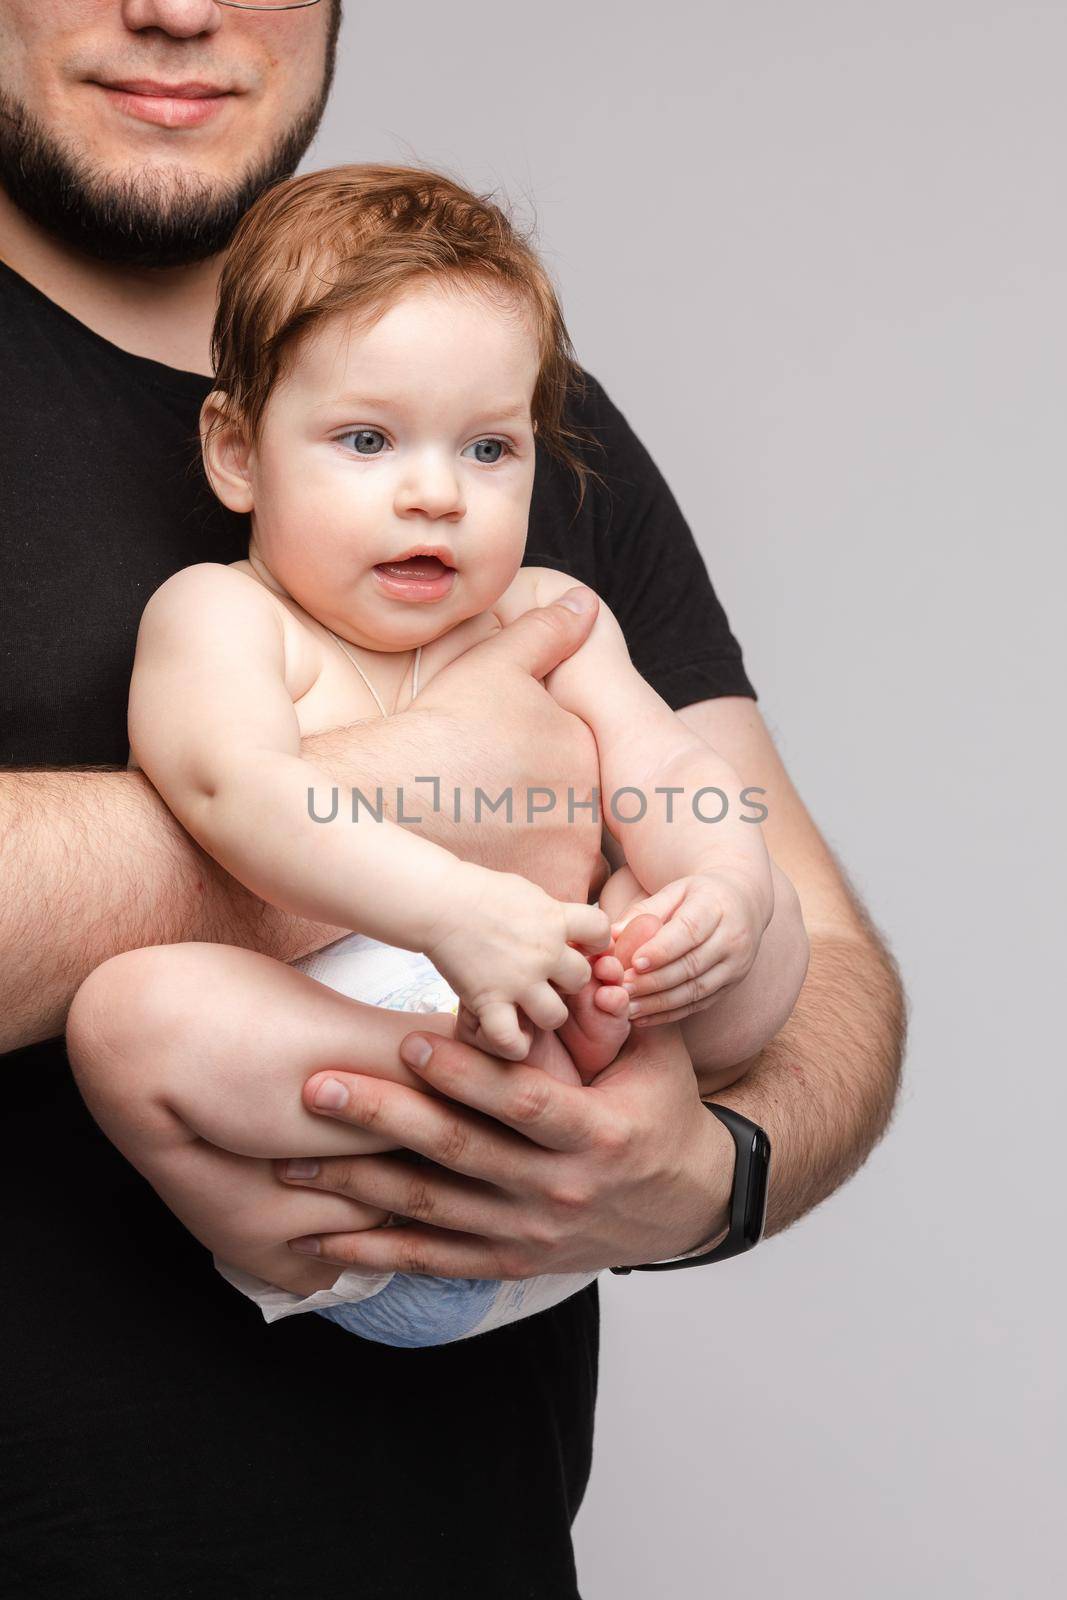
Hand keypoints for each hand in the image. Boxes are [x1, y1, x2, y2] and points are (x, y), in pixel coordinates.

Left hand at [278, 1022, 734, 1278]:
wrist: (691, 1206)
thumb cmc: (664, 1111)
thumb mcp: (657, 1057)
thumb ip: (617, 1011)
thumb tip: (590, 955)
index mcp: (597, 1134)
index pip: (521, 1102)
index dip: (464, 1075)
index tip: (406, 1041)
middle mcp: (559, 1190)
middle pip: (458, 1153)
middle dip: (381, 1119)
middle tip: (315, 1089)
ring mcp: (530, 1234)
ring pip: (433, 1211)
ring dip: (359, 1186)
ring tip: (291, 1164)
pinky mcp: (511, 1262)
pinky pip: (434, 1262)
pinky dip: (377, 1254)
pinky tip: (322, 1239)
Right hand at [389, 586, 607, 900]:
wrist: (386, 791)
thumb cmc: (437, 724)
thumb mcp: (496, 662)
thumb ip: (548, 632)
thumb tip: (584, 603)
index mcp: (587, 752)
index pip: (574, 767)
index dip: (533, 770)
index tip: (492, 769)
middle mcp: (590, 810)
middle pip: (567, 818)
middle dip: (534, 816)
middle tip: (479, 805)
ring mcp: (568, 860)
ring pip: (557, 861)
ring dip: (529, 855)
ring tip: (476, 838)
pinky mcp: (539, 901)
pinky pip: (543, 903)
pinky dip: (520, 893)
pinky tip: (482, 870)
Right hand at [426, 862, 610, 1060]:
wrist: (440, 902)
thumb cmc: (480, 892)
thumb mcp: (528, 893)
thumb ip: (552, 913)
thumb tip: (568, 924)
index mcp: (554, 919)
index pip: (601, 930)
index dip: (595, 940)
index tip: (580, 944)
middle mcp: (543, 952)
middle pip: (581, 979)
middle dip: (568, 981)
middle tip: (548, 979)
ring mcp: (518, 980)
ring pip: (556, 1015)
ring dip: (546, 1014)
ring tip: (530, 1007)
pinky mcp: (490, 1000)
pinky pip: (511, 1040)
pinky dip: (514, 1045)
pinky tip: (512, 1036)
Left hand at [612, 869, 771, 1026]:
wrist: (744, 903)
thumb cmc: (698, 896)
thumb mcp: (673, 891)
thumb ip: (643, 911)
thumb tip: (610, 935)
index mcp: (716, 907)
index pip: (689, 931)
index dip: (662, 950)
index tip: (634, 962)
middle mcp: (733, 938)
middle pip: (692, 965)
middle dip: (654, 981)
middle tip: (621, 988)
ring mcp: (736, 965)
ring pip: (696, 990)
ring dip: (659, 1003)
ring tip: (628, 1008)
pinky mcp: (732, 985)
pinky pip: (700, 1004)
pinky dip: (670, 1014)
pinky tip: (644, 1018)